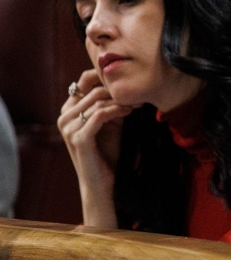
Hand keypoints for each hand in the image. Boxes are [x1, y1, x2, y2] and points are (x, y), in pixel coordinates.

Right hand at [58, 69, 131, 226]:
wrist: (104, 181)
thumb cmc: (108, 151)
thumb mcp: (110, 122)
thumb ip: (110, 104)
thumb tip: (125, 82)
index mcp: (69, 110)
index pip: (84, 81)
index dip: (105, 78)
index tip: (128, 82)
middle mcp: (64, 117)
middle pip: (93, 91)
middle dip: (117, 92)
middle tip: (138, 95)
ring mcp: (68, 128)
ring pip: (96, 102)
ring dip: (120, 101)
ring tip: (136, 104)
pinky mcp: (78, 139)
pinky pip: (98, 115)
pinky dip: (116, 111)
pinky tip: (129, 112)